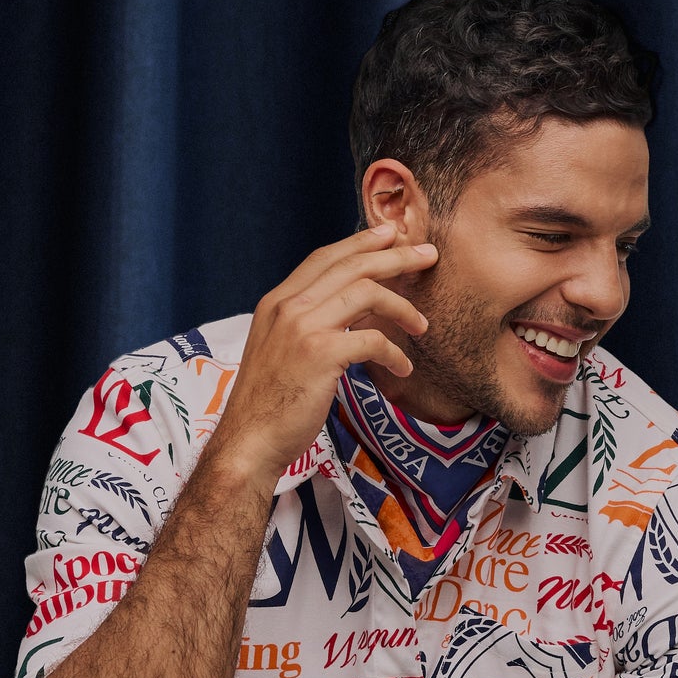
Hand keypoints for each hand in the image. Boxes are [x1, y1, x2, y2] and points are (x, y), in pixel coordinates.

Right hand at [205, 224, 435, 489]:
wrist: (248, 442)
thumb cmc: (268, 406)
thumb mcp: (279, 352)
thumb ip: (305, 325)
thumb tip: (347, 313)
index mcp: (276, 301)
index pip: (325, 258)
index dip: (360, 243)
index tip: (391, 235)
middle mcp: (288, 306)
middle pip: (352, 266)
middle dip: (396, 257)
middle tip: (428, 256)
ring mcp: (303, 328)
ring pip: (366, 293)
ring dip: (403, 307)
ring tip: (423, 324)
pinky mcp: (321, 355)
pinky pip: (372, 341)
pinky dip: (395, 354)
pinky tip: (404, 368)